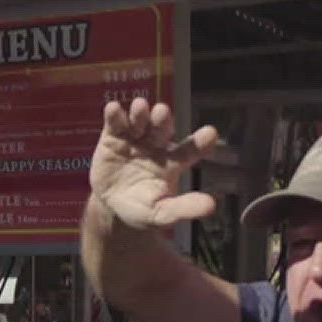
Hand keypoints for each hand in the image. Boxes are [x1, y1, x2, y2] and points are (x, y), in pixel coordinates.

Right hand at [90, 98, 221, 230]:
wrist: (110, 207)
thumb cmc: (141, 209)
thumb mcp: (162, 214)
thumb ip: (183, 209)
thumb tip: (211, 206)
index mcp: (173, 162)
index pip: (191, 150)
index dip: (200, 142)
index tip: (210, 134)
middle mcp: (157, 145)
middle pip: (162, 128)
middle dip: (162, 119)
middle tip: (162, 112)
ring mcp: (135, 138)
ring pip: (140, 119)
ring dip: (140, 112)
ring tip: (140, 108)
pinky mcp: (113, 137)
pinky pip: (115, 122)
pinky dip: (114, 114)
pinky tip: (113, 109)